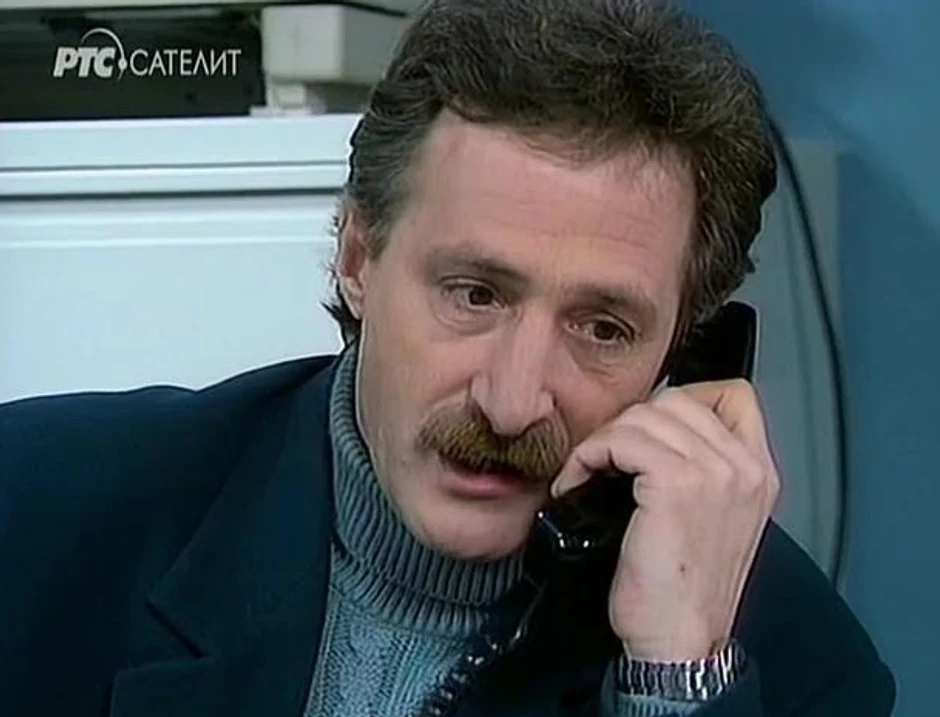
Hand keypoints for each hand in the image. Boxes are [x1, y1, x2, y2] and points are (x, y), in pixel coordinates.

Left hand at [551, 379, 779, 661]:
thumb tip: (654, 431)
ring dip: (603, 441)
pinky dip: (588, 456)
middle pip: (676, 399)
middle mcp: (745, 466)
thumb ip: (703, 471)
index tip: (646, 433)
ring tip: (587, 472)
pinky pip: (620, 440)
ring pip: (643, 416)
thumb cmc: (684, 589)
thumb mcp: (714, 520)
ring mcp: (716, 472)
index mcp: (758, 472)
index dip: (681, 402)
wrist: (680, 640)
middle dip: (629, 423)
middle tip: (605, 458)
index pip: (732, 394)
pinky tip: (578, 482)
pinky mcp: (677, 484)